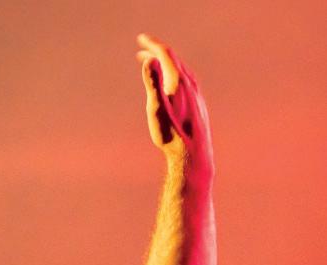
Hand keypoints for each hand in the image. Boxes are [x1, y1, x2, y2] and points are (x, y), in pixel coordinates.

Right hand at [136, 33, 212, 173]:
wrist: (191, 152)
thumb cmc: (171, 134)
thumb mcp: (156, 109)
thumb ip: (152, 84)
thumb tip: (148, 61)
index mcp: (179, 81)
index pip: (165, 54)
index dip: (152, 44)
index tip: (141, 39)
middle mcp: (189, 82)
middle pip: (172, 59)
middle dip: (156, 52)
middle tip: (142, 49)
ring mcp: (194, 91)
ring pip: (179, 68)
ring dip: (164, 63)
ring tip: (152, 63)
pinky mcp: (196, 100)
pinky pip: (183, 78)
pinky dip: (172, 73)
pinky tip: (168, 82)